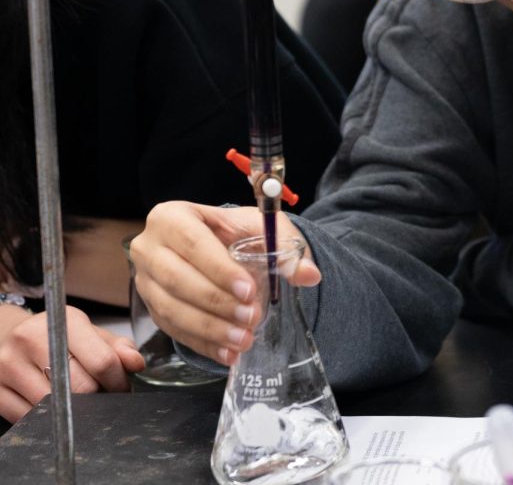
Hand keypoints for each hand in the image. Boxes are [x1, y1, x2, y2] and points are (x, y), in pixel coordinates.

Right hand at [0, 305, 144, 422]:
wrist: (4, 335)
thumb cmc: (55, 336)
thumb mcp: (88, 332)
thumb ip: (116, 348)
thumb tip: (137, 364)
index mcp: (62, 321)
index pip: (102, 362)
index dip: (118, 382)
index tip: (121, 388)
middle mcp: (30, 340)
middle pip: (80, 388)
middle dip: (99, 397)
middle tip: (103, 397)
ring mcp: (8, 366)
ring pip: (55, 407)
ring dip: (74, 411)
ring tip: (79, 400)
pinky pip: (29, 418)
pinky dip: (47, 418)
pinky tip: (53, 406)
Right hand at [129, 202, 320, 367]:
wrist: (220, 244)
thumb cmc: (236, 232)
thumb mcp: (262, 228)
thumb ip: (286, 247)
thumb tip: (309, 274)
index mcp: (172, 217)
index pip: (193, 243)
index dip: (220, 269)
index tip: (249, 290)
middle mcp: (150, 247)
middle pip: (177, 279)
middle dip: (217, 303)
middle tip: (251, 318)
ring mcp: (145, 280)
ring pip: (172, 309)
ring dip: (210, 329)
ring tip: (244, 339)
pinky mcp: (151, 307)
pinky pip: (173, 330)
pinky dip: (203, 344)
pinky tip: (229, 353)